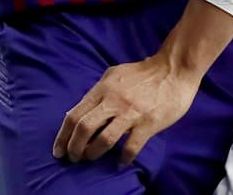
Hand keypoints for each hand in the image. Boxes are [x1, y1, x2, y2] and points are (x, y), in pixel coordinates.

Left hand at [53, 56, 199, 164]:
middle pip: (84, 128)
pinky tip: (121, 162)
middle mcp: (113, 101)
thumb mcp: (114, 74)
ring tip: (90, 159)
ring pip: (103, 139)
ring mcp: (130, 113)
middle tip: (73, 158)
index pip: (74, 115)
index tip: (58, 150)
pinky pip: (131, 146)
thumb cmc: (144, 72)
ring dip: (93, 153)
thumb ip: (98, 91)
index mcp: (103, 89)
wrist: (174, 69)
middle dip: (74, 147)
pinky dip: (123, 158)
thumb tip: (80, 109)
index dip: (62, 136)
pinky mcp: (148, 123)